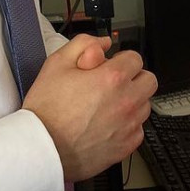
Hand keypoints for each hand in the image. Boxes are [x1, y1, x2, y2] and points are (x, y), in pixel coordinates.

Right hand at [22, 34, 157, 181]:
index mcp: (112, 77)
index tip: (111, 67)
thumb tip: (104, 43)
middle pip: (148, 80)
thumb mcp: (57, 63)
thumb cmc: (47, 108)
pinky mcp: (125, 147)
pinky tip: (108, 124)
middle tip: (114, 84)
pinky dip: (128, 126)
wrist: (41, 148)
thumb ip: (84, 44)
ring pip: (145, 105)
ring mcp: (128, 126)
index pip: (135, 58)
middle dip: (134, 78)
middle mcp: (126, 101)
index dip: (121, 59)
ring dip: (132, 101)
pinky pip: (139, 130)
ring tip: (108, 106)